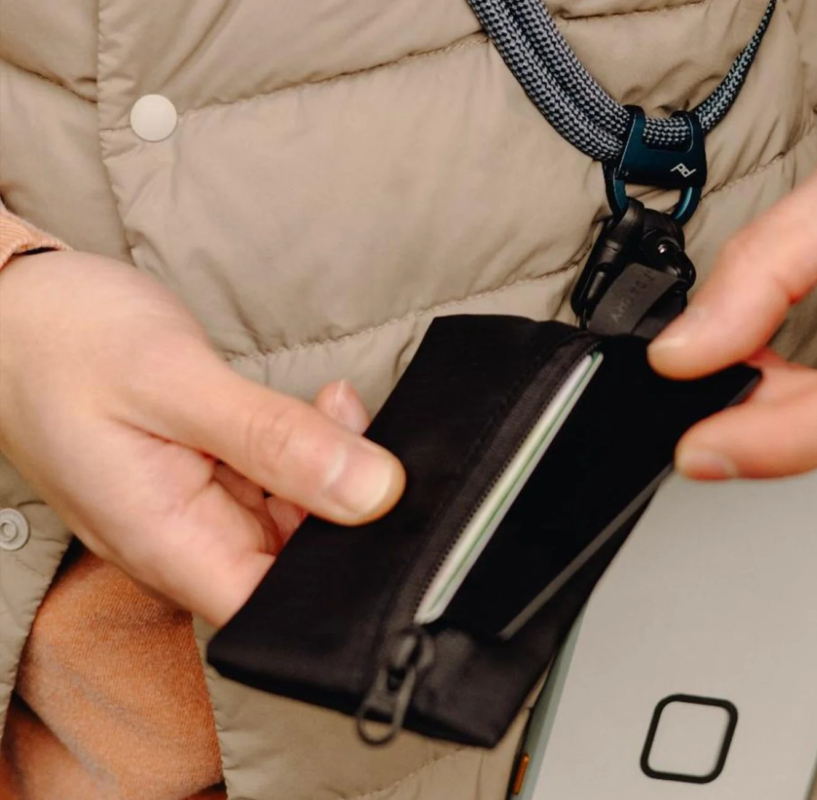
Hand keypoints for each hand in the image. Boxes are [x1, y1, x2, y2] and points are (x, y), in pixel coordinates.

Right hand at [0, 251, 404, 625]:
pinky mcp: (212, 475)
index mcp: (165, 542)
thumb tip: (375, 491)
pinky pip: (283, 480)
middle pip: (297, 561)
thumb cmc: (65, 341)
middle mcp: (185, 539)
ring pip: (299, 517)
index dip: (342, 579)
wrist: (16, 304)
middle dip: (349, 508)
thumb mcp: (174, 381)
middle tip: (361, 434)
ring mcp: (199, 508)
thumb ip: (275, 438)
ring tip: (337, 406)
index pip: (274, 608)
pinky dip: (314, 446)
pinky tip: (324, 406)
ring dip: (335, 467)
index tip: (387, 519)